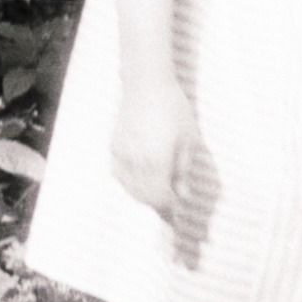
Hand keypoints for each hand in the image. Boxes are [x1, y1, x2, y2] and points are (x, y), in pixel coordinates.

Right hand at [110, 73, 199, 221]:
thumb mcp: (188, 141)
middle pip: (145, 197)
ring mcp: (122, 155)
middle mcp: (136, 162)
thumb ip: (183, 172)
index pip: (161, 198)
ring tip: (160, 193)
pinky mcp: (114, 147)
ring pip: (130, 188)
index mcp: (157, 161)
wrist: (146, 85)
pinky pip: (120, 175)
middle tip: (173, 207)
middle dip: (159, 205)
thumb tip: (183, 196)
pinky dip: (131, 184)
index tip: (180, 216)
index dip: (170, 210)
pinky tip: (142, 180)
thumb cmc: (174, 110)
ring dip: (145, 196)